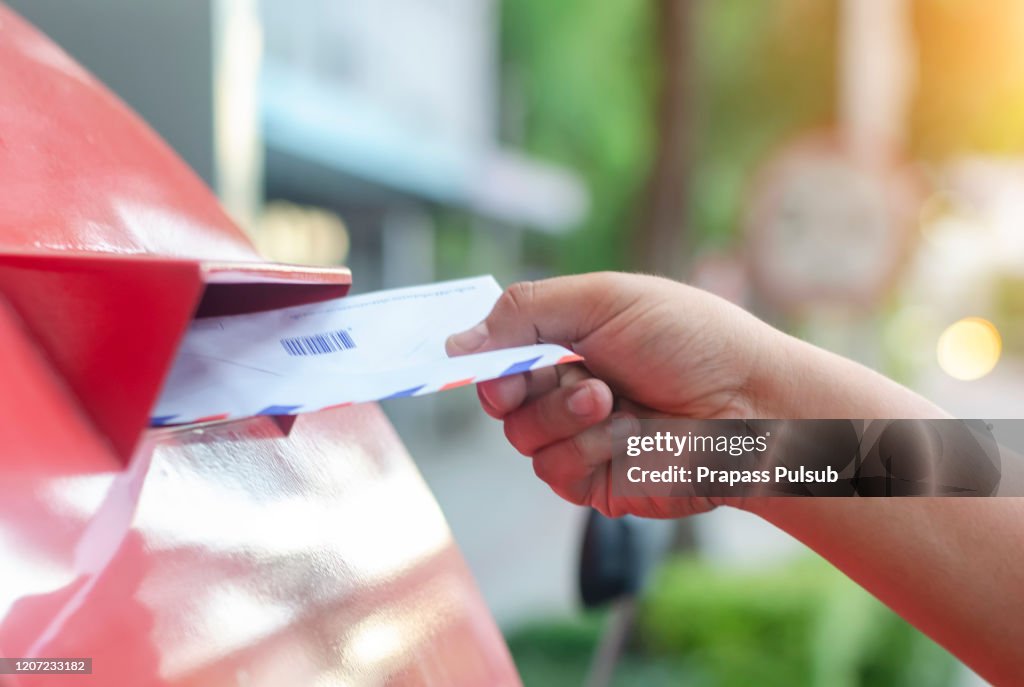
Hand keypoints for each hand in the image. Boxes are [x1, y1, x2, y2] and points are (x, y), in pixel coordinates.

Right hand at [445, 272, 791, 517]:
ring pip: (521, 437)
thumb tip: (456, 341)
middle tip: (563, 374)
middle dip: (522, 387)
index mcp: (570, 342)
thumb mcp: (605, 300)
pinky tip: (631, 433)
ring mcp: (580, 438)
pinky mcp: (596, 482)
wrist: (750, 404)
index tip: (473, 357)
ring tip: (610, 398)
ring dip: (564, 415)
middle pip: (499, 398)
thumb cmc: (691, 340)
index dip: (483, 357)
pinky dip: (587, 448)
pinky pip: (553, 470)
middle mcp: (568, 391)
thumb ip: (526, 312)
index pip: (500, 352)